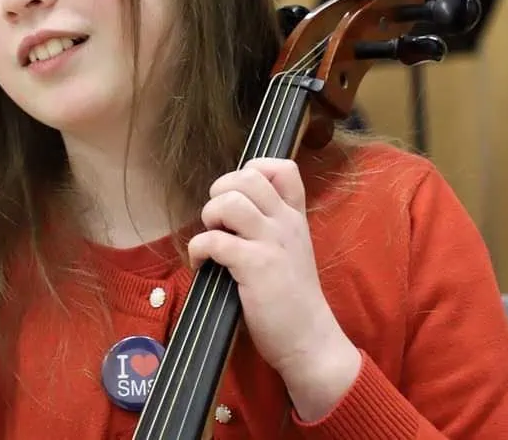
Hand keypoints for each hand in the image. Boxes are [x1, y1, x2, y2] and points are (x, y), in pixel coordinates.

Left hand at [186, 158, 360, 420]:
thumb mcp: (291, 252)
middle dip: (221, 191)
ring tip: (212, 240)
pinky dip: (198, 250)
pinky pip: (214, 241)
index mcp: (294, 218)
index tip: (239, 195)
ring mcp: (272, 243)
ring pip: (230, 202)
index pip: (282, 168)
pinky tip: (202, 264)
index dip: (252, 170)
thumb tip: (230, 210)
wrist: (309, 339)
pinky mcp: (255, 266)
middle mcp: (285, 224)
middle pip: (248, 177)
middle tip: (218, 221)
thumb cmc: (293, 299)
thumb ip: (271, 228)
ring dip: (210, 217)